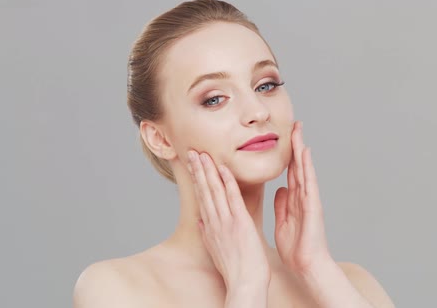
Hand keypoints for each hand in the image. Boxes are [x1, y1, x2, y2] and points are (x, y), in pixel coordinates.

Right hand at [186, 150, 270, 290]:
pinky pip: (233, 198)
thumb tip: (201, 223)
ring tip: (201, 153)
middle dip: (198, 170)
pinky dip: (228, 182)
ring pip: (215, 191)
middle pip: (204, 191)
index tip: (193, 165)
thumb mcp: (216, 251)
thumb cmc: (236, 269)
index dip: (197, 180)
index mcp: (210, 227)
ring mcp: (226, 221)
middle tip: (192, 151)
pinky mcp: (240, 223)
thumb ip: (207, 234)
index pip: (202, 198)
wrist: (245, 283)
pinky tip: (223, 168)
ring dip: (208, 170)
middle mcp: (215, 222)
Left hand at [273, 121, 331, 274]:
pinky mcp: (313, 206)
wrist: (307, 264)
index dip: (287, 155)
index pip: (291, 172)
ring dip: (301, 150)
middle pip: (298, 166)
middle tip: (294, 124)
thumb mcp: (284, 222)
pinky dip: (307, 167)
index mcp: (295, 200)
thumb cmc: (297, 247)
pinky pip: (310, 182)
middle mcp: (304, 196)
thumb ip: (282, 205)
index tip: (284, 138)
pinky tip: (305, 154)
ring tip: (299, 131)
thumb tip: (280, 189)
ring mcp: (310, 199)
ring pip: (304, 169)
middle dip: (296, 145)